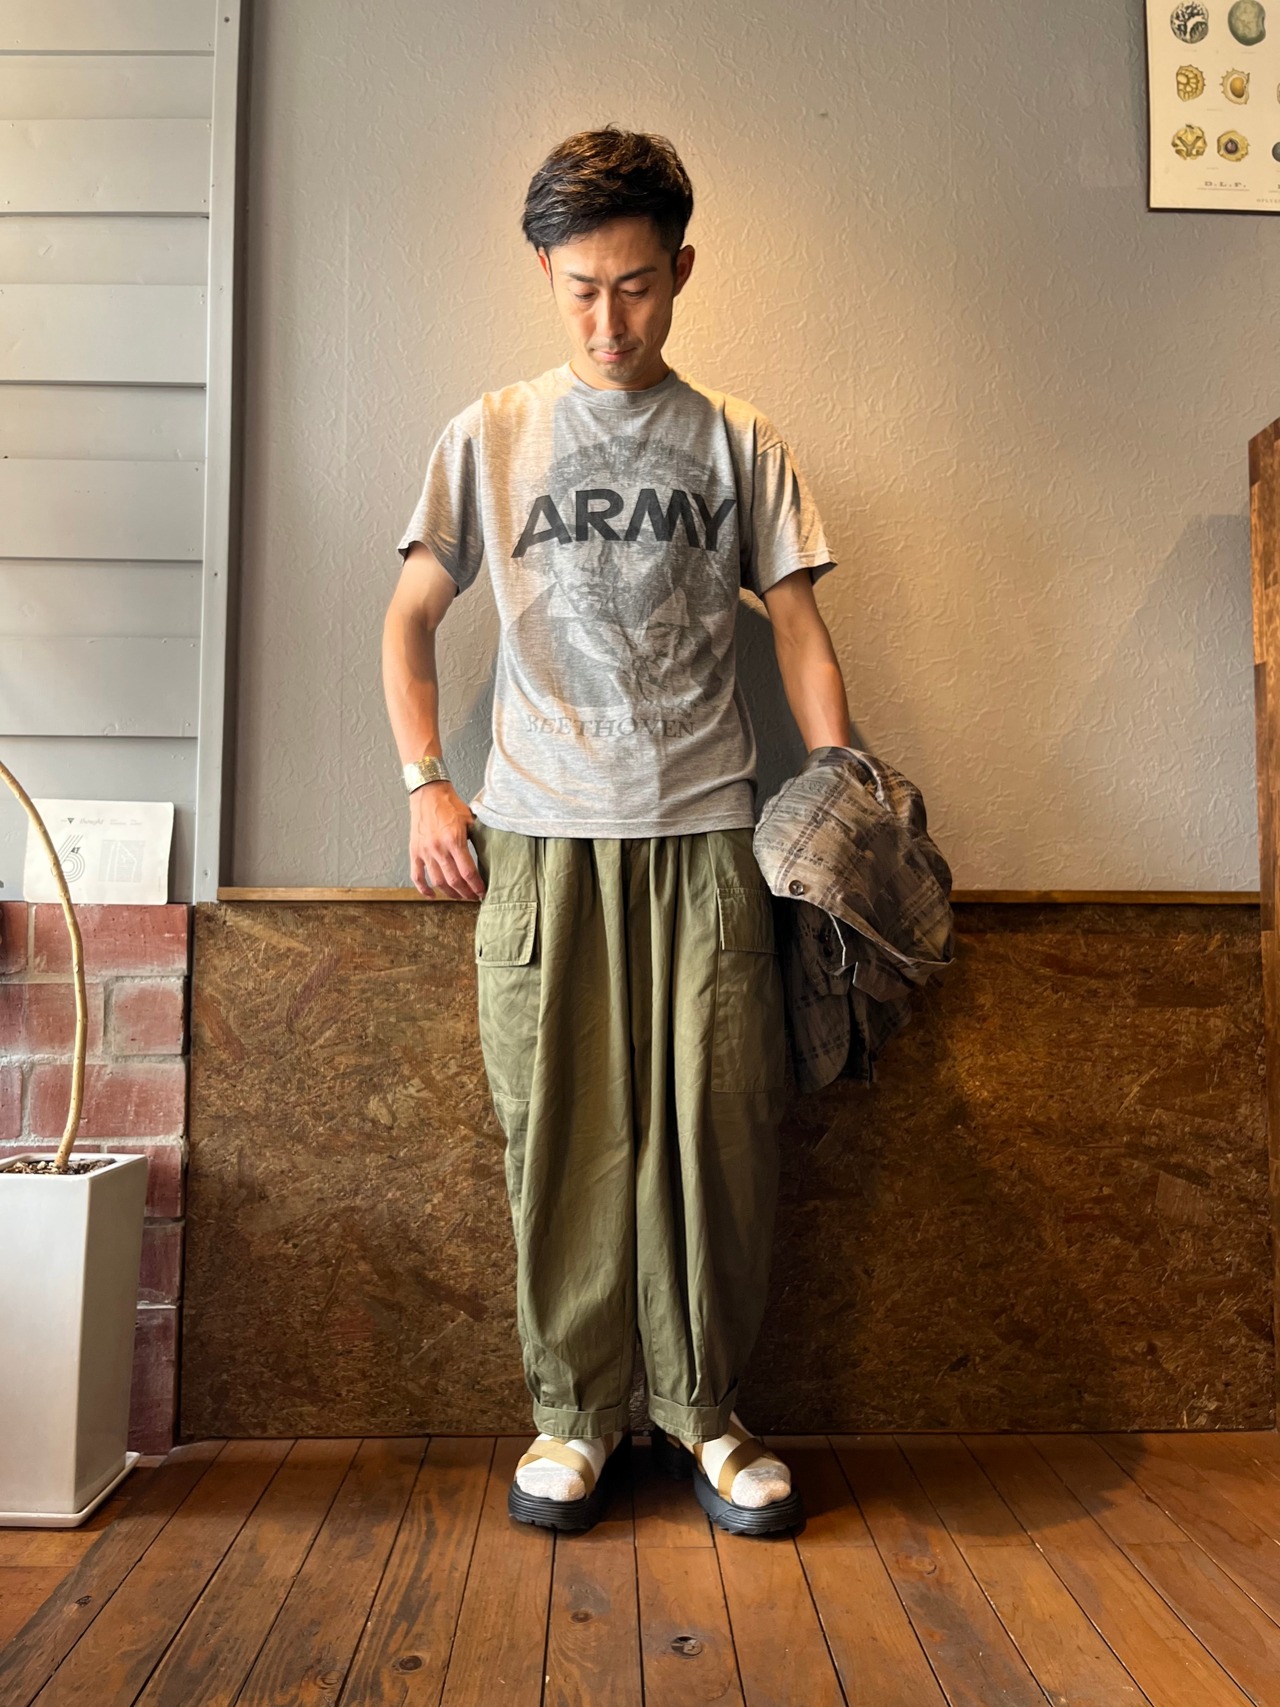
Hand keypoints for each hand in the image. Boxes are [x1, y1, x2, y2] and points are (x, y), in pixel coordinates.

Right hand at [409, 782, 485, 900]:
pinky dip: (423, 888)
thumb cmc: (451, 805)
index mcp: (454, 840)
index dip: (476, 886)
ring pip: (437, 881)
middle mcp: (438, 848)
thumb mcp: (470, 820)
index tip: (482, 892)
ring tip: (459, 896)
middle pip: (453, 880)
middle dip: (465, 893)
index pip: (467, 871)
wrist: (428, 793)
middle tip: (473, 897)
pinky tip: (433, 895)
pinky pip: (417, 876)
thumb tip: (491, 855)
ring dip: (449, 893)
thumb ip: (478, 838)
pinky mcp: (414, 851)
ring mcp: (425, 851)